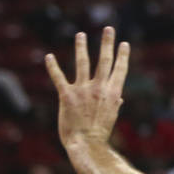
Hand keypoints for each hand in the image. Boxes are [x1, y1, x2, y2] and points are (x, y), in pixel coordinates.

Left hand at [46, 28, 129, 151]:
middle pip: (104, 60)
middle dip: (107, 43)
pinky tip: (48, 56)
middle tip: (109, 29)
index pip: (120, 69)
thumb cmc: (100, 133)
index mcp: (113, 93)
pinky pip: (58, 77)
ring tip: (80, 35)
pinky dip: (52, 66)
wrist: (87, 144)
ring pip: (82, 62)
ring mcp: (83, 90)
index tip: (124, 44)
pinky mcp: (66, 95)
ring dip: (81, 47)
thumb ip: (114, 103)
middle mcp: (99, 88)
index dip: (122, 55)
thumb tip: (119, 98)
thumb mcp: (111, 116)